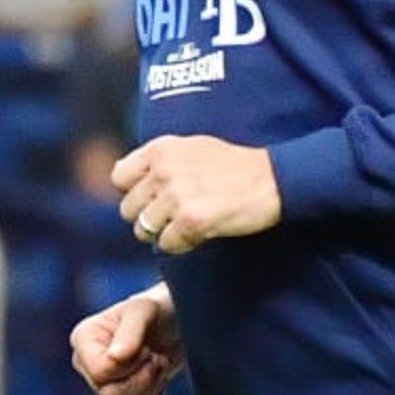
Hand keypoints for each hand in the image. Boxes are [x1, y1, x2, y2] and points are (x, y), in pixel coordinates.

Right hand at [69, 285, 183, 394]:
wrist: (175, 322)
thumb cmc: (157, 309)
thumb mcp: (145, 310)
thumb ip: (130, 331)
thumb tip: (115, 358)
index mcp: (84, 338)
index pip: (100, 371)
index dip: (130, 364)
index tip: (145, 346)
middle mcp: (86, 362)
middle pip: (109, 393)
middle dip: (142, 376)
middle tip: (155, 355)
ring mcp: (101, 381)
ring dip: (150, 385)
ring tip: (158, 362)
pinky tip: (158, 375)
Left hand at [112, 136, 280, 253]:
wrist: (274, 179)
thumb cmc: (236, 166)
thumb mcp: (192, 148)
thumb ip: (159, 161)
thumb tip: (122, 178)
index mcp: (161, 149)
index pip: (119, 178)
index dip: (134, 193)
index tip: (154, 198)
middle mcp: (164, 170)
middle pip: (129, 209)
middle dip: (148, 218)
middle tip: (174, 218)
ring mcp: (177, 196)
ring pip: (145, 230)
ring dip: (163, 234)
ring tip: (187, 226)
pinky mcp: (192, 221)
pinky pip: (167, 245)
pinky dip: (181, 246)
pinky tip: (200, 235)